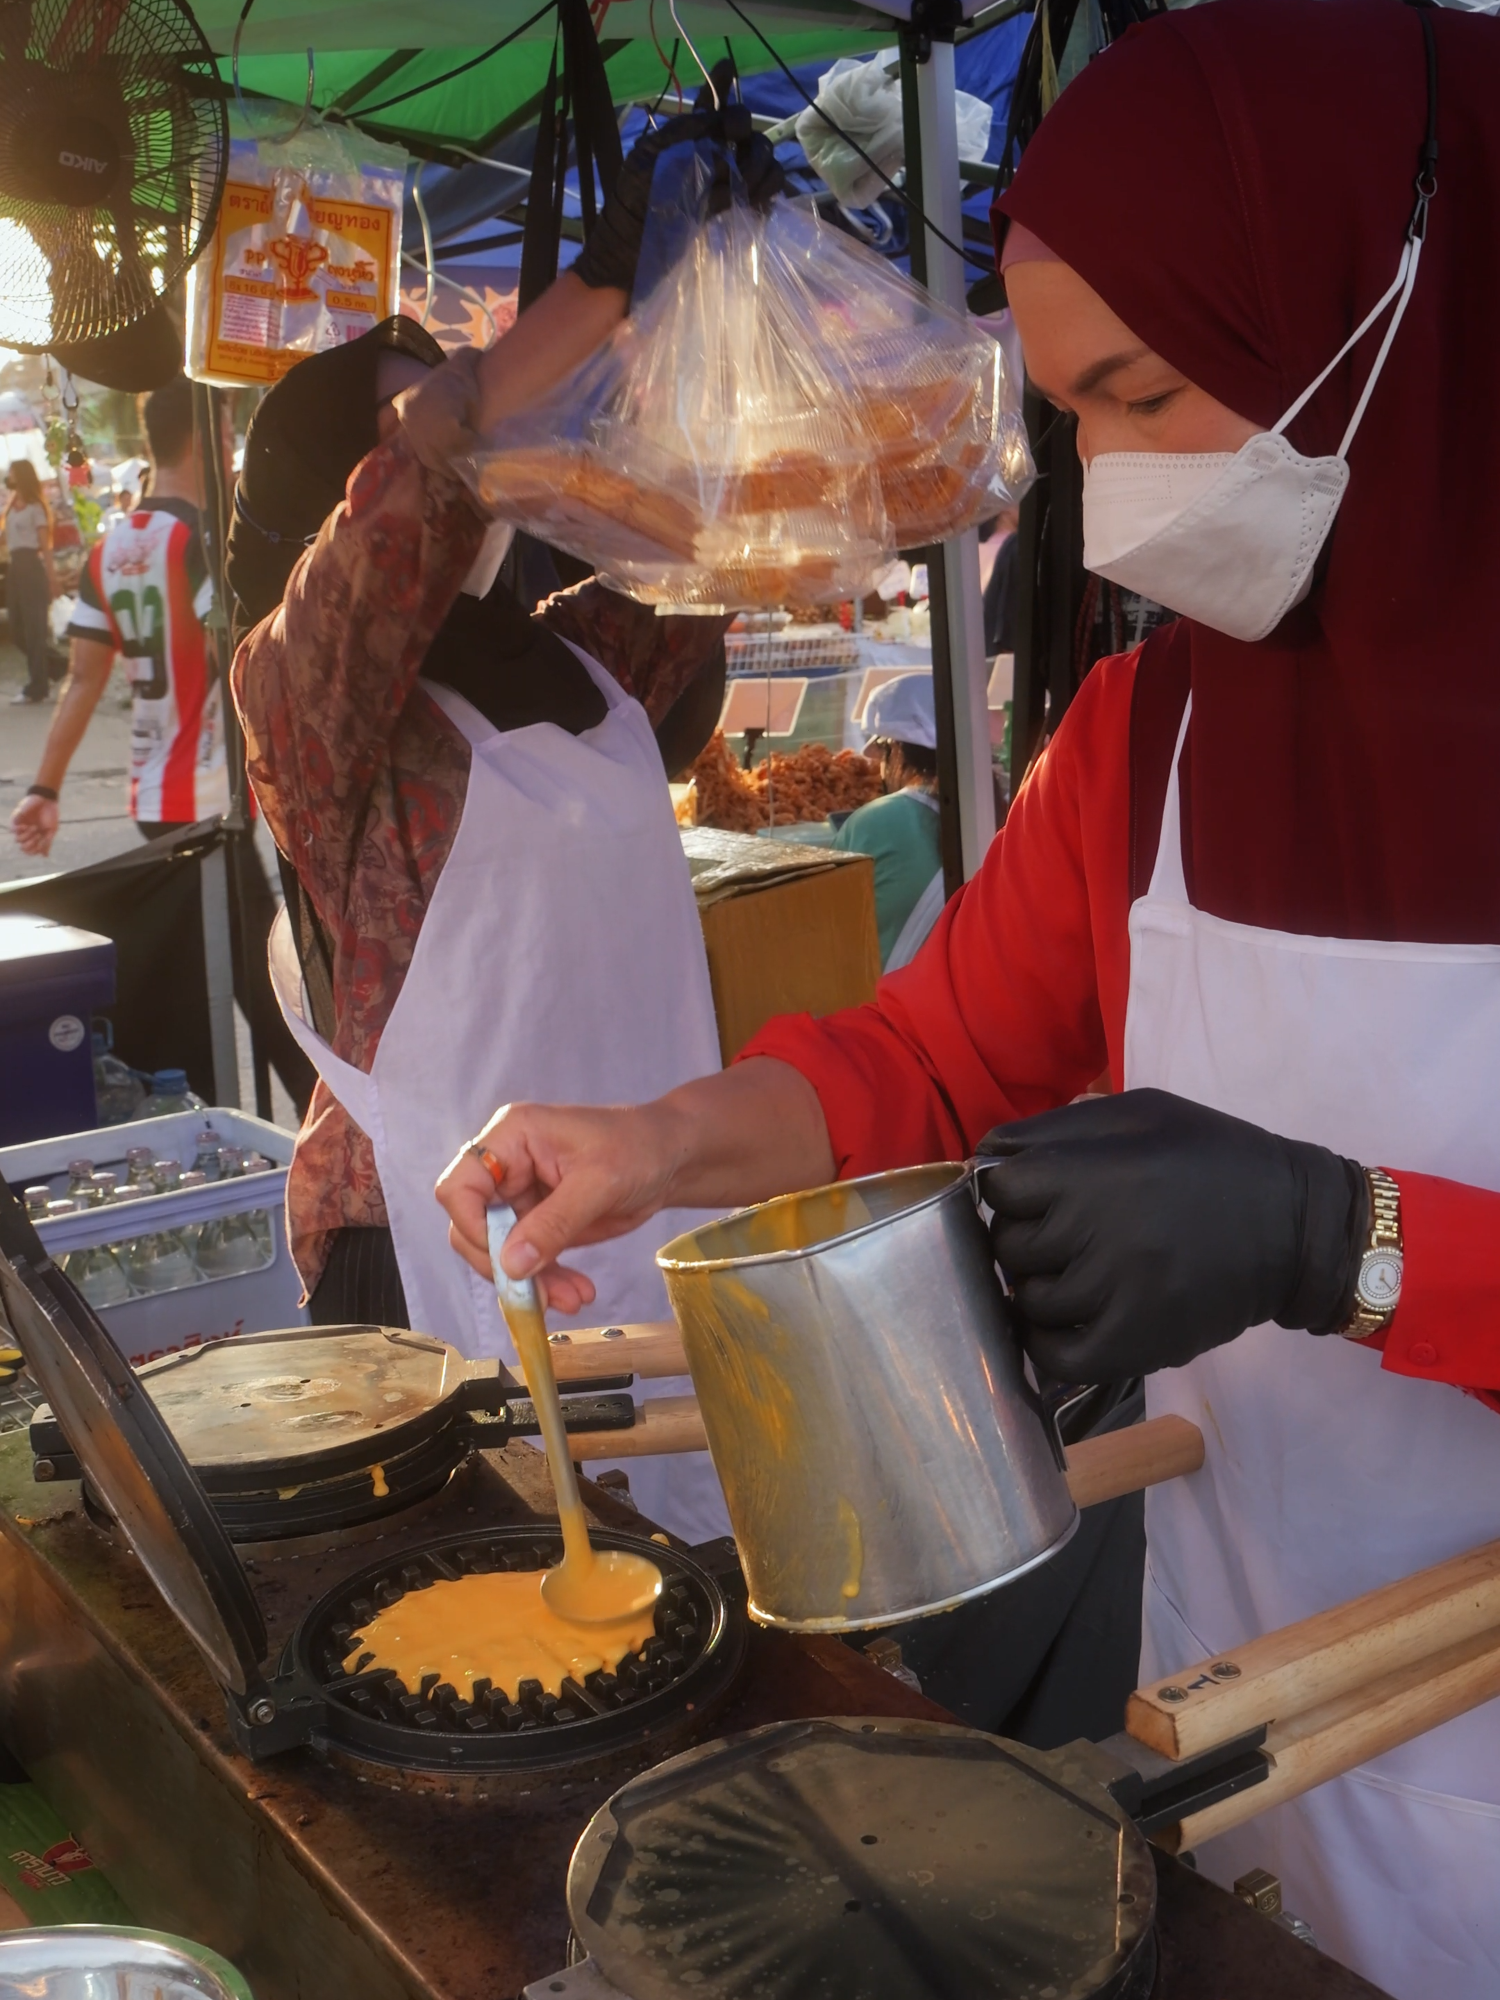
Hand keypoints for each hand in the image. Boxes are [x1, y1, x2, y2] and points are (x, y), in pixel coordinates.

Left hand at [10, 793, 57, 855]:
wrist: (46, 800)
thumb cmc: (50, 815)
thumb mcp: (51, 830)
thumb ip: (47, 843)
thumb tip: (44, 856)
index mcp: (37, 837)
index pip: (31, 851)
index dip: (35, 850)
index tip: (42, 841)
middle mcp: (28, 834)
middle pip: (23, 848)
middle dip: (31, 844)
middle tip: (38, 835)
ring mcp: (22, 827)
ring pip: (18, 840)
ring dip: (27, 836)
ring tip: (34, 828)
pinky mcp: (16, 819)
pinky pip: (13, 830)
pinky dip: (19, 830)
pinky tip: (25, 826)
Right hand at [435, 1099, 689, 1313]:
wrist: (671, 1158)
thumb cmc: (638, 1148)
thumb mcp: (599, 1183)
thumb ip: (554, 1223)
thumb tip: (511, 1266)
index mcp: (511, 1137)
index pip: (460, 1187)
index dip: (472, 1226)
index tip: (506, 1259)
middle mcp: (506, 1167)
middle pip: (473, 1226)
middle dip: (504, 1266)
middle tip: (540, 1295)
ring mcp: (520, 1197)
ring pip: (500, 1252)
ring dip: (530, 1283)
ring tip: (572, 1300)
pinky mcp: (539, 1222)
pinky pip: (526, 1261)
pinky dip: (546, 1282)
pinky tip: (576, 1293)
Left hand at [573, 59, 786, 293]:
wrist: (632, 256)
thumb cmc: (630, 208)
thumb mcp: (645, 161)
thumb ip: (677, 135)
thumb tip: (712, 119)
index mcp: (687, 136)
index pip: (710, 100)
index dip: (722, 79)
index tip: (726, 67)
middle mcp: (712, 154)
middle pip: (746, 129)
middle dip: (745, 136)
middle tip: (735, 154)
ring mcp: (728, 182)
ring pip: (762, 157)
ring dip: (760, 167)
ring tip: (746, 189)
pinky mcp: (738, 210)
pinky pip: (768, 191)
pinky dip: (769, 193)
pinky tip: (756, 204)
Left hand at [975, 1087, 1366, 1384]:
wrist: (1295, 1228)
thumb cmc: (1211, 1158)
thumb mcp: (1140, 1112)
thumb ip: (1056, 1129)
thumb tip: (985, 1157)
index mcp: (1093, 1171)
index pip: (1000, 1190)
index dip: (1012, 1191)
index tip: (1037, 1195)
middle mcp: (1096, 1232)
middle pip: (1009, 1246)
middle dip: (1026, 1238)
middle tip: (1062, 1235)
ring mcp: (1115, 1293)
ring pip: (1029, 1300)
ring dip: (1041, 1288)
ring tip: (1076, 1272)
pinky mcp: (1136, 1343)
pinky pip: (1056, 1356)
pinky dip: (1047, 1342)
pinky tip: (1065, 1321)